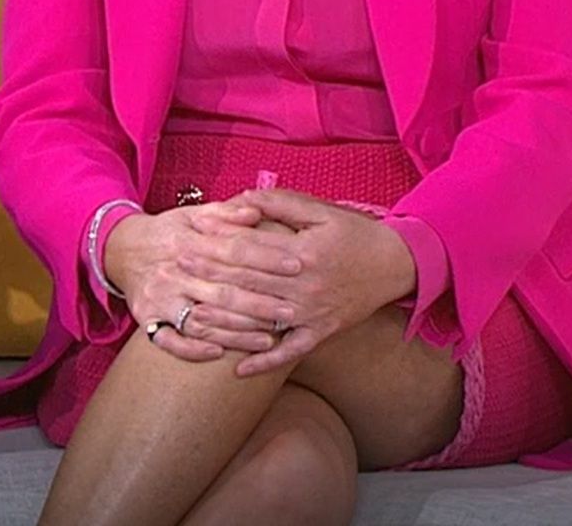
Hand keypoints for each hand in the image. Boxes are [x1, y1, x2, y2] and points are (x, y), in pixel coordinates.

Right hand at [102, 204, 301, 362]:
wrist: (120, 250)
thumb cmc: (167, 233)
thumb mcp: (192, 215)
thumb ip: (224, 213)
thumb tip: (255, 211)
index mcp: (186, 241)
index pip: (232, 251)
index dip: (266, 258)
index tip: (296, 265)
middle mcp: (172, 271)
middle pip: (222, 292)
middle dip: (260, 304)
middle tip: (291, 311)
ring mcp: (158, 298)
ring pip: (202, 322)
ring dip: (237, 333)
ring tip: (269, 338)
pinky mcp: (146, 319)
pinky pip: (169, 341)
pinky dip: (194, 349)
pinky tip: (220, 353)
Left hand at [200, 188, 418, 376]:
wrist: (397, 265)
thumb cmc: (355, 233)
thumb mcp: (318, 210)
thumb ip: (277, 203)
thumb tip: (238, 201)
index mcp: (302, 254)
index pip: (248, 250)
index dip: (214, 244)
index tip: (186, 239)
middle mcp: (304, 288)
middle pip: (246, 284)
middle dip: (207, 277)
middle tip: (174, 272)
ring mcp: (311, 315)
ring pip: (259, 320)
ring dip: (223, 320)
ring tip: (190, 316)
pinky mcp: (320, 334)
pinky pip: (288, 353)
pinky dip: (263, 363)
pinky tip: (236, 371)